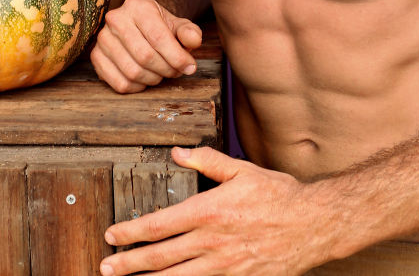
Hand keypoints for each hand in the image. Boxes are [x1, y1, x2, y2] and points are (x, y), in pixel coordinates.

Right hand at [90, 0, 202, 92]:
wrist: (137, 26)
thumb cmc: (159, 27)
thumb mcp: (177, 25)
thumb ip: (189, 32)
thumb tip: (193, 41)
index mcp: (137, 6)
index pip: (159, 37)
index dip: (177, 57)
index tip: (190, 67)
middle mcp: (115, 19)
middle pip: (145, 57)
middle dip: (166, 70)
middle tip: (176, 71)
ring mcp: (102, 38)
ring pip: (132, 72)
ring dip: (153, 79)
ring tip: (161, 73)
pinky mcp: (96, 57)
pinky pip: (119, 83)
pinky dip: (137, 87)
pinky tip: (145, 79)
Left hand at [100, 146, 324, 274]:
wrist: (313, 224)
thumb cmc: (278, 194)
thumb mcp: (241, 169)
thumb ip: (206, 161)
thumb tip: (178, 153)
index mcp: (210, 211)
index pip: (160, 224)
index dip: (132, 231)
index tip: (112, 234)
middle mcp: (213, 242)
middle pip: (162, 256)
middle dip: (129, 263)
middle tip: (105, 267)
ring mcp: (225, 266)